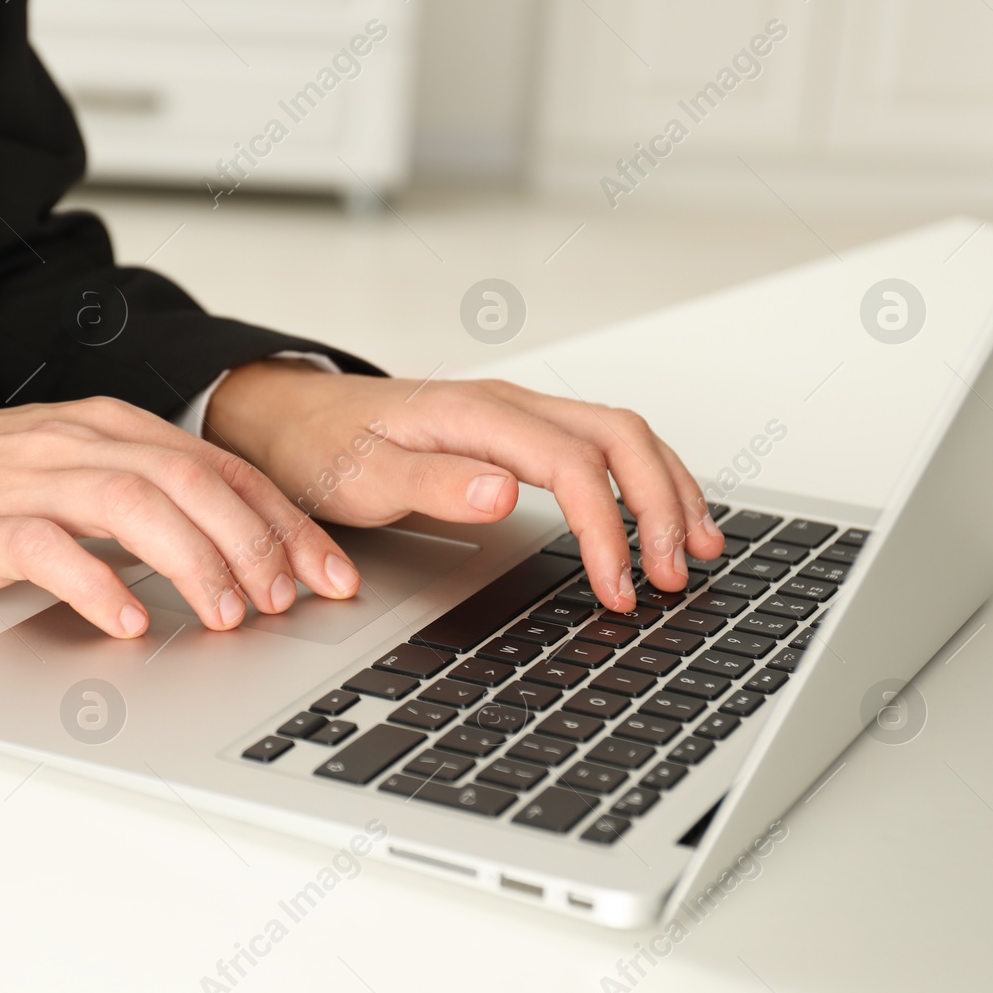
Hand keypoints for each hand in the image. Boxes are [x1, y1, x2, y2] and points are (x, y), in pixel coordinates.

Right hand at [0, 397, 361, 635]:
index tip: (331, 574)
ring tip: (226, 616)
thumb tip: (236, 559)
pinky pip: (50, 548)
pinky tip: (127, 621)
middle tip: (288, 602)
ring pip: (136, 504)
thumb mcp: (78, 474)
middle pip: (193, 480)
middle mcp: (84, 442)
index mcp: (116, 428)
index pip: (223, 469)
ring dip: (194, 562)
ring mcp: (32, 478)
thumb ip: (149, 501)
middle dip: (255, 543)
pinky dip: (97, 584)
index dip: (285, 522)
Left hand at [205, 361, 724, 611]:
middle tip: (672, 576)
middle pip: (619, 438)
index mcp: (477, 415)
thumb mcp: (361, 476)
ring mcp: (517, 415)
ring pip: (621, 436)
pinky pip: (600, 445)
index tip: (618, 588)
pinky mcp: (516, 432)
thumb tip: (506, 492)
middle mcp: (509, 405)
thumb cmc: (323, 448)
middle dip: (660, 507)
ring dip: (666, 490)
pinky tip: (657, 514)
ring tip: (698, 549)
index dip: (607, 529)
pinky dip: (642, 479)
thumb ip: (432, 484)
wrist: (295, 417)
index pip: (574, 466)